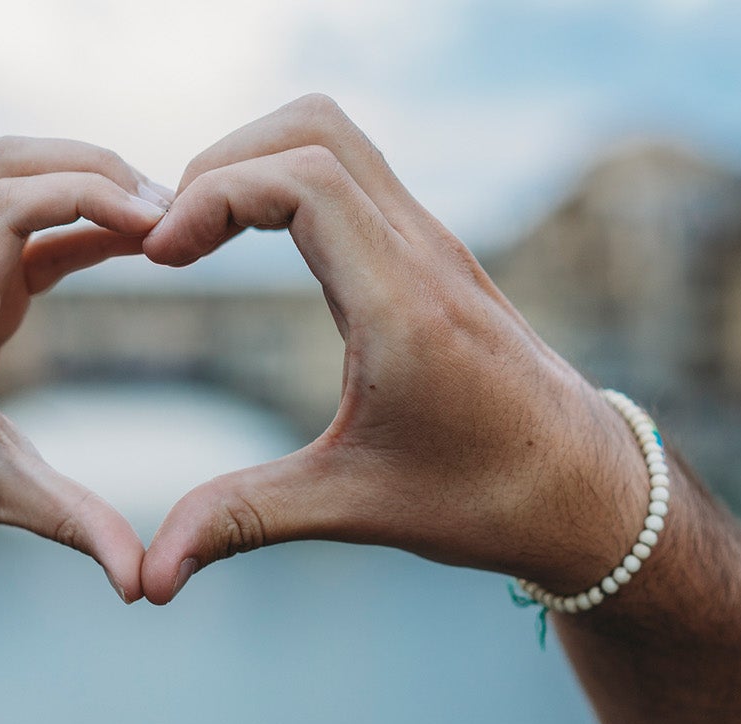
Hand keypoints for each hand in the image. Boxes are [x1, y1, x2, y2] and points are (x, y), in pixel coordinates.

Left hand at [0, 138, 172, 605]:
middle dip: (89, 167)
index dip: (87, 195)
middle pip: (5, 165)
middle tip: (169, 208)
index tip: (159, 225)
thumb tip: (144, 584)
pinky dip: (77, 224)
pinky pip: (22, 232)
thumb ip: (76, 528)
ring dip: (82, 185)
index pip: (7, 205)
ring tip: (161, 222)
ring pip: (10, 184)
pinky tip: (133, 244)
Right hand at [138, 95, 647, 603]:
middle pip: (313, 130)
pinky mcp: (431, 250)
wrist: (588, 490)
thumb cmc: (484, 500)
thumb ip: (244, 521)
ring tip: (201, 234)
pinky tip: (253, 243)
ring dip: (255, 161)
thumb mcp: (353, 508)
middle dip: (221, 164)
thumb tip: (152, 577)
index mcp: (404, 305)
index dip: (213, 196)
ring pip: (335, 137)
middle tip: (173, 241)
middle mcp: (421, 253)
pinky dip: (287, 180)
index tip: (160, 258)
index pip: (302, 181)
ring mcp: (431, 242)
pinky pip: (352, 172)